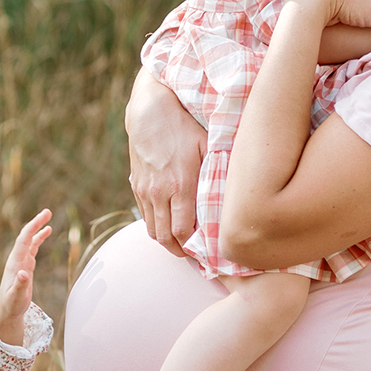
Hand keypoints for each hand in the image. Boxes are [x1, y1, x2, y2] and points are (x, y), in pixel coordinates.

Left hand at [0, 209, 51, 346]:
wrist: (7, 310)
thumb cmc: (11, 305)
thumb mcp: (16, 297)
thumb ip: (20, 286)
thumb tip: (24, 273)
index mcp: (15, 263)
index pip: (24, 240)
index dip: (33, 228)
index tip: (43, 218)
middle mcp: (17, 259)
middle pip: (27, 237)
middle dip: (36, 223)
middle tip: (48, 211)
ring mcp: (21, 262)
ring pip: (30, 241)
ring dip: (38, 229)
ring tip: (48, 217)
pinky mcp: (25, 266)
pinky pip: (33, 248)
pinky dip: (39, 239)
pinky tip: (46, 232)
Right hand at [126, 70, 205, 254]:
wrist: (149, 110)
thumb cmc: (185, 124)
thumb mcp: (206, 146)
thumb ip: (216, 173)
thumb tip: (234, 197)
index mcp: (179, 184)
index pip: (183, 231)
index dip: (194, 249)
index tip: (208, 256)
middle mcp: (159, 192)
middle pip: (167, 238)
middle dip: (182, 253)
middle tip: (197, 260)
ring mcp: (144, 191)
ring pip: (154, 231)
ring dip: (168, 244)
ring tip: (184, 248)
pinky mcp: (136, 186)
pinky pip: (146, 218)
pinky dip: (158, 228)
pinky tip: (171, 229)